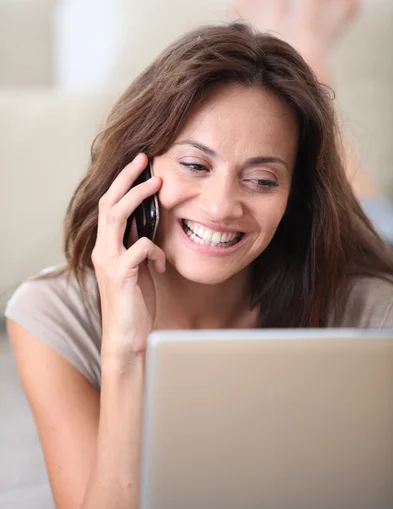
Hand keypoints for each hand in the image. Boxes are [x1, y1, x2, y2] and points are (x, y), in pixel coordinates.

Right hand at [91, 153, 164, 360]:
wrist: (127, 337)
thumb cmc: (134, 303)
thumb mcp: (137, 269)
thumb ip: (138, 247)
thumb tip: (150, 228)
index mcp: (106, 248)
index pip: (110, 207)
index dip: (123, 184)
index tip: (140, 165)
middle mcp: (103, 251)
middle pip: (110, 204)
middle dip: (127, 178)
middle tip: (145, 160)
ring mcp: (110, 262)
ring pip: (117, 217)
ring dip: (137, 197)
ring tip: (157, 185)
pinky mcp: (122, 274)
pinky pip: (140, 248)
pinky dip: (155, 251)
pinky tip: (162, 266)